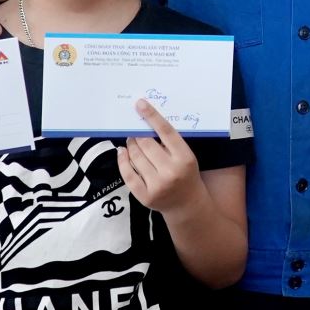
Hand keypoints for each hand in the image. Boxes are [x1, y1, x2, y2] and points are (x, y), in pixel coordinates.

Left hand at [118, 101, 203, 216]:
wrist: (187, 205)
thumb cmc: (185, 174)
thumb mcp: (186, 157)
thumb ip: (169, 143)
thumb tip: (145, 124)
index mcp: (184, 158)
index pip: (166, 132)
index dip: (152, 116)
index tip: (140, 104)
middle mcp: (171, 171)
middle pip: (147, 144)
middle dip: (137, 134)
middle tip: (134, 130)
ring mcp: (157, 185)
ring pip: (136, 157)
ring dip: (130, 145)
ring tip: (131, 141)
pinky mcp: (144, 196)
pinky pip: (128, 174)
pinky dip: (123, 160)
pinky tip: (123, 152)